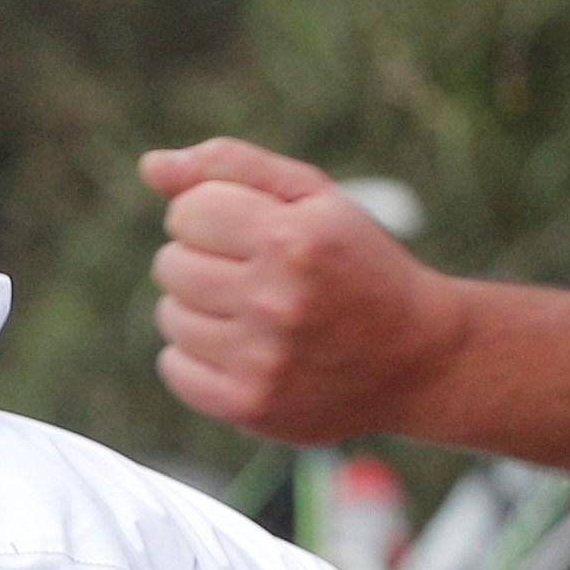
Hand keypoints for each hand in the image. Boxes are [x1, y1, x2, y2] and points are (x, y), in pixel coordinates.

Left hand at [146, 139, 464, 443]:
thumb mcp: (315, 199)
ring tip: (255, 313)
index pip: (187, 211)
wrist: (418, 359)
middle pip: (170, 263)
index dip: (212, 215)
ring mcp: (261, 359)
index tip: (251, 230)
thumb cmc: (357, 265)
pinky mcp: (247, 404)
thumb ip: (233, 168)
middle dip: (203, 260)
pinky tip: (245, 351)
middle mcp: (276, 301)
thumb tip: (151, 164)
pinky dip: (197, 357)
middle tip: (256, 274)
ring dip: (199, 309)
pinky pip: (173, 367)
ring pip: (169, 315)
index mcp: (293, 240)